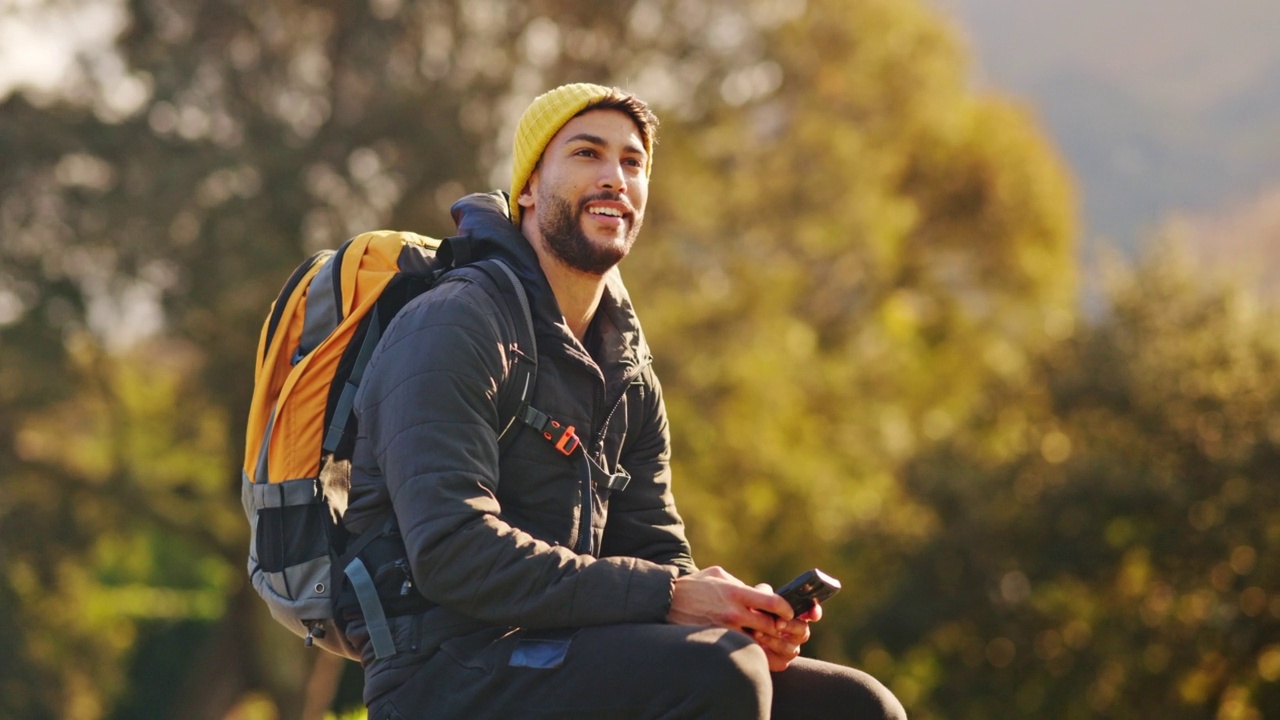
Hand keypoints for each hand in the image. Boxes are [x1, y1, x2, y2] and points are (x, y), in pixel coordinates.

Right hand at [667, 567, 813, 671]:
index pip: (773, 603)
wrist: (665, 603)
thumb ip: (741, 584)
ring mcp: (726, 632)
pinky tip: (766, 657)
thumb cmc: (693, 586)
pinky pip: (745, 656)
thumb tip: (762, 592)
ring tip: (784, 648)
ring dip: (777, 649)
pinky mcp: (718, 644)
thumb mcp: (717, 575)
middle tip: (792, 633)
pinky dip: (760, 659)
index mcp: (736, 593)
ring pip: (762, 647)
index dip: (788, 610)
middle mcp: (733, 614)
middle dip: (787, 631)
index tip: (790, 613)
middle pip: (772, 628)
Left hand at [749, 583, 820, 671]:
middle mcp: (796, 632)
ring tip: (758, 632)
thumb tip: (767, 593)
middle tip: (778, 623)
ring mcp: (790, 648)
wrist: (738, 632)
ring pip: (791, 648)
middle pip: (803, 630)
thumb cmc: (749, 612)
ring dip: (775, 640)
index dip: (815, 612)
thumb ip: (763, 593)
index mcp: (795, 614)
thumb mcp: (755, 599)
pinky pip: (780, 661)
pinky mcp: (780, 662)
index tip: (812, 614)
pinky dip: (768, 651)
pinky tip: (756, 643)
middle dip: (791, 626)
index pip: (811, 612)